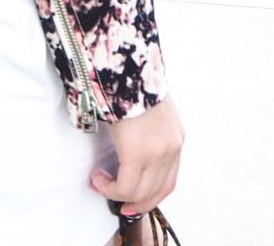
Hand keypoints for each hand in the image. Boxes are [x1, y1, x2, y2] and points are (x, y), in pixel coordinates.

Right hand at [90, 97, 182, 217]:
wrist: (128, 71)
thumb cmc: (134, 86)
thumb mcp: (151, 113)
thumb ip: (148, 134)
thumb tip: (130, 152)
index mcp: (175, 139)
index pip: (169, 181)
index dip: (151, 196)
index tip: (134, 201)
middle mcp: (171, 149)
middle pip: (157, 191)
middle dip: (134, 203)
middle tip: (117, 203)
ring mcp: (157, 153)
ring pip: (139, 192)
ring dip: (116, 194)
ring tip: (100, 182)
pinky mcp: (138, 154)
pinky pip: (125, 186)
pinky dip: (109, 188)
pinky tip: (98, 178)